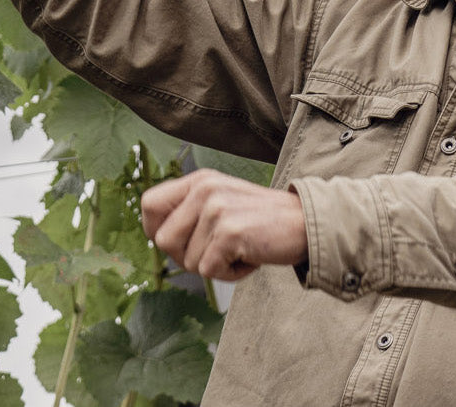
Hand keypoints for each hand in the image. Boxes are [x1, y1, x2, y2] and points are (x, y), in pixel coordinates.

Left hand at [141, 169, 307, 282]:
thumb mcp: (221, 204)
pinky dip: (230, 275)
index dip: (156, 230)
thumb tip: (156, 236)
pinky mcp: (229, 232)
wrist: (306, 224)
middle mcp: (204, 189)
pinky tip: (250, 258)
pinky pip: (209, 271)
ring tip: (240, 250)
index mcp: (199, 181)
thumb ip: (190, 213)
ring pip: (187, 262)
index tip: (180, 243)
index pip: (149, 204)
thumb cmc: (261, 222)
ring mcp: (216, 209)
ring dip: (215, 267)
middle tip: (219, 250)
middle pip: (163, 241)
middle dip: (187, 257)